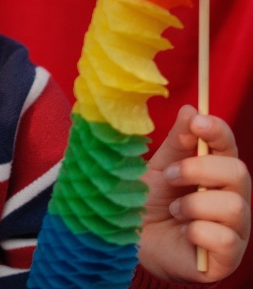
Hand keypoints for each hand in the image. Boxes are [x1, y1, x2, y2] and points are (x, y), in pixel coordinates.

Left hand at [138, 104, 250, 282]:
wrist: (128, 242)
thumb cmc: (145, 203)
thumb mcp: (157, 169)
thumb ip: (175, 143)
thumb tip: (191, 109)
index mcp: (215, 173)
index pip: (228, 146)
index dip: (218, 131)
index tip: (198, 122)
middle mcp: (231, 199)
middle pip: (239, 172)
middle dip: (200, 169)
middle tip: (170, 176)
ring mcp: (233, 230)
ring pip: (235, 206)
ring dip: (195, 204)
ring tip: (173, 209)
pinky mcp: (226, 258)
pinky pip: (226, 239)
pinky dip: (197, 231)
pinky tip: (182, 231)